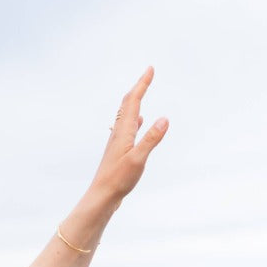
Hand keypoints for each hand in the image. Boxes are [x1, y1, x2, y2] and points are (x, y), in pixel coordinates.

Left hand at [88, 66, 168, 206]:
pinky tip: (137, 122)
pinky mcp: (118, 152)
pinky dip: (133, 120)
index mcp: (123, 132)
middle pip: (127, 105)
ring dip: (135, 102)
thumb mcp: (138, 159)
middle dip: (138, 88)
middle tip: (148, 74)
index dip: (142, 84)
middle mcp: (118, 134)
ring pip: (126, 116)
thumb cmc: (118, 180)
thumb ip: (151, 139)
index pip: (133, 102)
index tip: (150, 69)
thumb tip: (164, 119)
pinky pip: (127, 129)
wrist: (101, 197)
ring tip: (141, 92)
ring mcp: (117, 143)